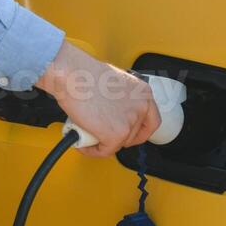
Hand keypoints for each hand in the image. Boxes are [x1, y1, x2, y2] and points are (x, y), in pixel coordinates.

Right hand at [35, 41, 159, 157]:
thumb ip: (122, 100)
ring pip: (119, 144)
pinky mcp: (116, 134)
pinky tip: (83, 143)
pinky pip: (105, 151)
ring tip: (89, 134)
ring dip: (103, 143)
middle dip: (117, 137)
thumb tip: (115, 115)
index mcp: (143, 92)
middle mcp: (141, 106)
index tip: (129, 134)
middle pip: (134, 135)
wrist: (72, 75)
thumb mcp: (115, 83)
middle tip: (102, 133)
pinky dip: (93, 151)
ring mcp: (130, 121)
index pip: (152, 121)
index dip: (139, 131)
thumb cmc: (85, 74)